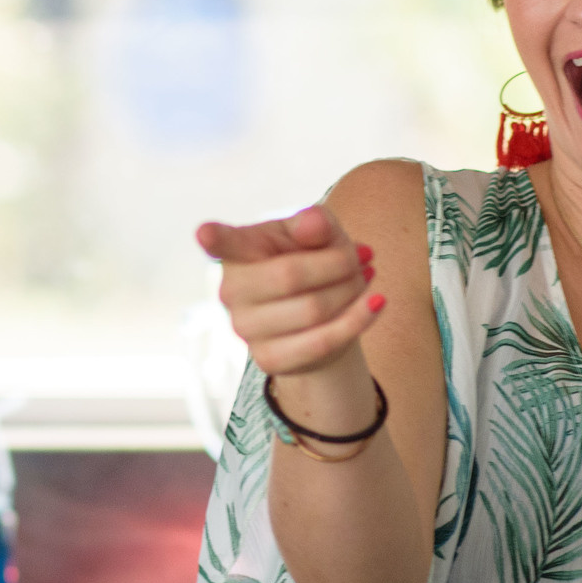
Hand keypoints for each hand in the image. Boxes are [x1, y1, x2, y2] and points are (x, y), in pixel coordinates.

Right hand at [195, 206, 384, 378]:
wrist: (321, 319)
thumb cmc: (313, 262)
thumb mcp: (318, 233)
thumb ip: (315, 223)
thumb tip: (312, 225)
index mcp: (239, 251)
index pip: (222, 243)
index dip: (214, 238)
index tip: (204, 231)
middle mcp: (231, 290)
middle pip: (291, 275)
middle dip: (338, 264)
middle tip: (362, 255)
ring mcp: (245, 328)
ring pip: (313, 309)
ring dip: (352, 290)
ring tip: (365, 276)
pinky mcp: (267, 359)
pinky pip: (322, 341)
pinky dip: (358, 320)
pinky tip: (376, 302)